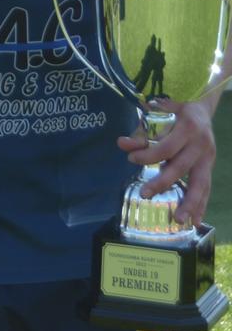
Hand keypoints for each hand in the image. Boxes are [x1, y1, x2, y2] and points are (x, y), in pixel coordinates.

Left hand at [117, 99, 215, 224]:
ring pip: (200, 183)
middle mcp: (200, 143)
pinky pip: (207, 188)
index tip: (131, 158)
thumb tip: (121, 144)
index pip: (166, 147)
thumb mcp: (158, 114)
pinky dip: (201, 205)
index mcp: (187, 127)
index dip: (148, 155)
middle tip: (144, 194)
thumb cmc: (175, 111)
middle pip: (180, 167)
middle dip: (162, 182)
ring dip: (189, 203)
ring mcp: (208, 157)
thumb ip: (142, 131)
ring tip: (177, 220)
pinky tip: (196, 221)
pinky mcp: (210, 166)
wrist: (202, 109)